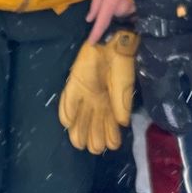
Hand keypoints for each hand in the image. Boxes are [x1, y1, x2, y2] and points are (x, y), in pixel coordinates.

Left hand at [59, 30, 138, 153]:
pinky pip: (67, 101)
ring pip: (78, 118)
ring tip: (80, 143)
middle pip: (92, 126)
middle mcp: (95, 103)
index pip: (108, 126)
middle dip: (94, 138)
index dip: (110, 137)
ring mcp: (83, 95)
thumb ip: (122, 105)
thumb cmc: (121, 65)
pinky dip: (67, 112)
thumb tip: (123, 124)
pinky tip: (68, 123)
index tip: (112, 145)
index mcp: (109, 105)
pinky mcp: (74, 86)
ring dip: (79, 131)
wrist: (113, 44)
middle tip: (95, 148)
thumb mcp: (124, 87)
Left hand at [86, 0, 133, 44]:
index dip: (96, 34)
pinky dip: (127, 5)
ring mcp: (133, 7)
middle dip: (110, 10)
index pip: (102, 23)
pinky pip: (130, 9)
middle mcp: (122, 9)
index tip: (90, 43)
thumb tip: (89, 19)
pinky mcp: (139, 4)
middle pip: (113, 16)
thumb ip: (95, 4)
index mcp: (110, 4)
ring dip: (119, 7)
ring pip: (122, 13)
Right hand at [136, 11, 191, 135]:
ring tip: (172, 123)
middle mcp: (152, 85)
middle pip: (158, 112)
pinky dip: (155, 107)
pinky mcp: (142, 74)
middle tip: (181, 130)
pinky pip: (147, 97)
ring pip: (151, 106)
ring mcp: (144, 80)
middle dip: (169, 122)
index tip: (188, 128)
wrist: (160, 22)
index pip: (171, 109)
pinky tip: (163, 110)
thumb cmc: (180, 41)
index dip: (179, 121)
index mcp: (164, 82)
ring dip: (161, 117)